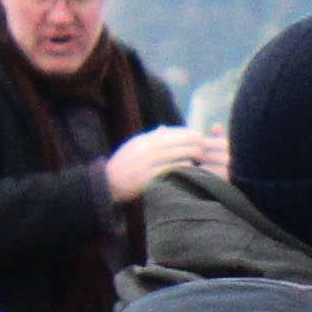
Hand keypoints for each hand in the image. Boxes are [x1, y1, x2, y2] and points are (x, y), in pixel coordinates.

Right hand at [104, 125, 222, 202]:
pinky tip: (191, 167)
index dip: (182, 133)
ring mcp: (142, 164)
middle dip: (188, 141)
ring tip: (201, 154)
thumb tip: (164, 128)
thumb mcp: (134, 148)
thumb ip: (150, 139)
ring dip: (186, 153)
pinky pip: (165, 170)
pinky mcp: (145, 177)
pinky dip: (179, 167)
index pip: (164, 133)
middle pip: (168, 142)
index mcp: (139, 142)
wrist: (107, 183)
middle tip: (204, 143)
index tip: (197, 133)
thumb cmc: (125, 166)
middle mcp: (140, 150)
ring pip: (169, 155)